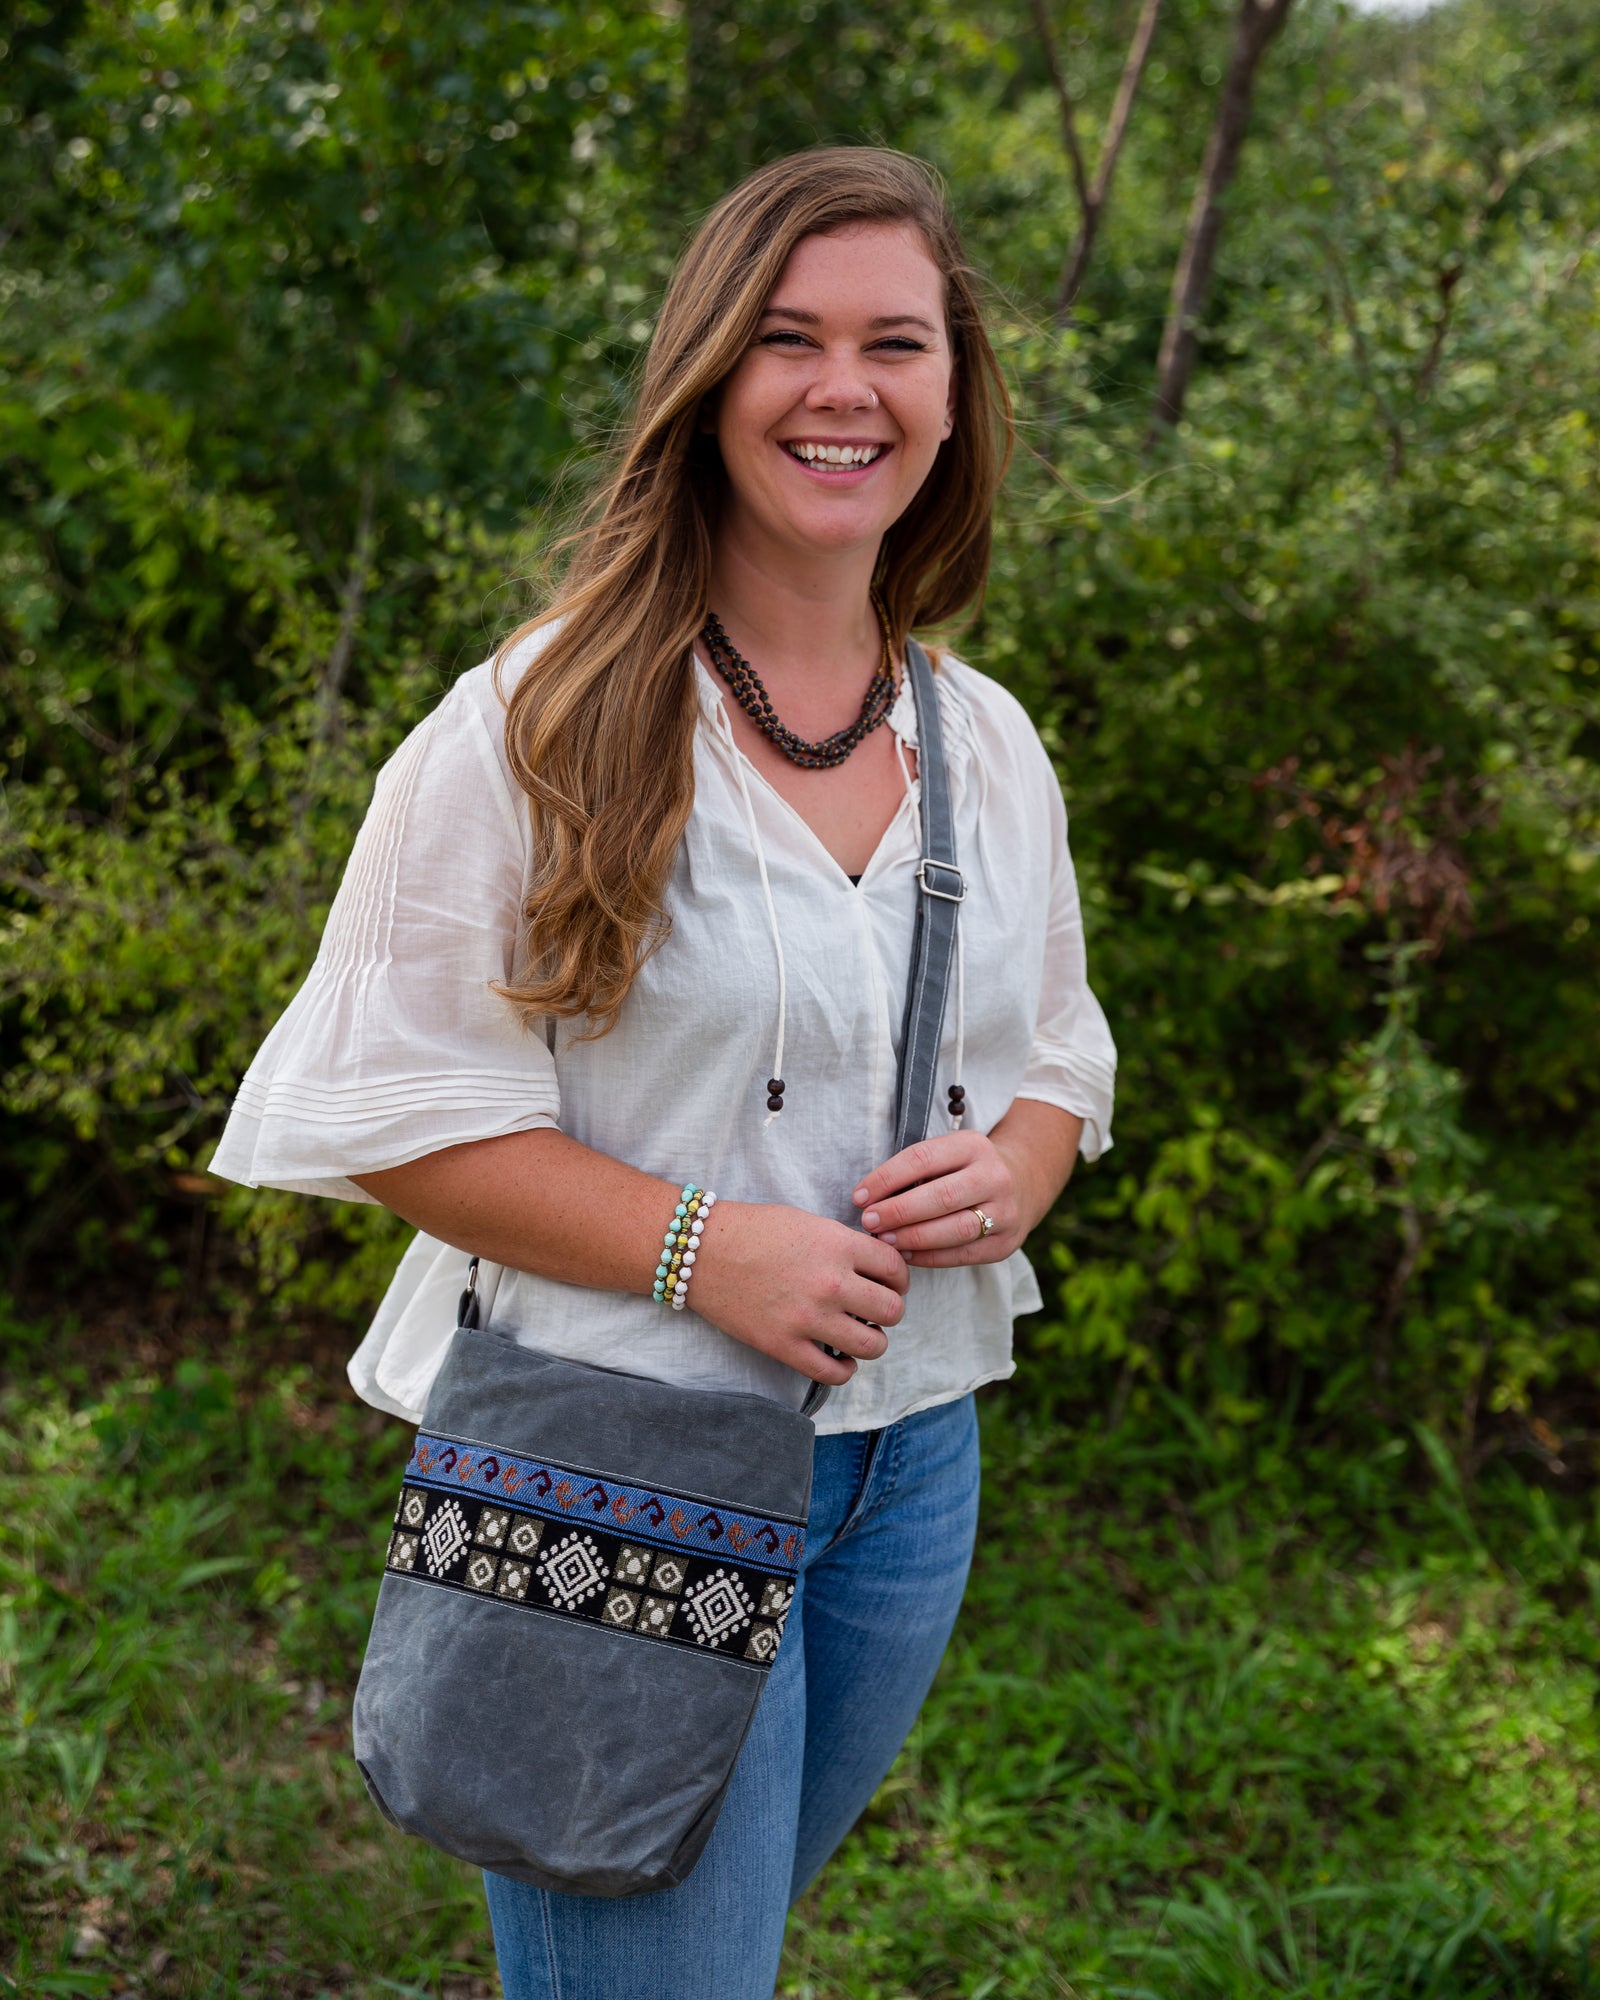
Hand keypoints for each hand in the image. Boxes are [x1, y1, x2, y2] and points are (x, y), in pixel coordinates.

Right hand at [688, 1200, 909, 1384]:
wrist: (700, 1250)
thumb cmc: (753, 1230)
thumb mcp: (809, 1222)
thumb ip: (845, 1244)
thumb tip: (878, 1267)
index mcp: (838, 1245)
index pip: (896, 1268)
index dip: (898, 1277)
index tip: (889, 1282)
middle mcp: (830, 1283)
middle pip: (892, 1310)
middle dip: (890, 1310)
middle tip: (875, 1308)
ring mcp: (807, 1318)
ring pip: (872, 1345)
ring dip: (873, 1341)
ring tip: (860, 1333)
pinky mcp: (783, 1346)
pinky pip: (834, 1373)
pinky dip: (846, 1369)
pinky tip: (841, 1358)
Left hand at [851, 1131, 1024, 1266]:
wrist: (1022, 1182)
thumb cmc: (965, 1169)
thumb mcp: (948, 1153)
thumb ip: (915, 1170)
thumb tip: (868, 1199)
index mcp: (973, 1145)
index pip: (923, 1158)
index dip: (886, 1178)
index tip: (859, 1196)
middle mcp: (994, 1176)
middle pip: (941, 1196)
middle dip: (898, 1211)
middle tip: (869, 1222)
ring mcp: (1005, 1211)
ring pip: (955, 1229)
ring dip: (913, 1237)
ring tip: (885, 1241)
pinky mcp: (1005, 1242)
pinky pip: (963, 1254)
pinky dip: (930, 1256)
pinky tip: (906, 1255)